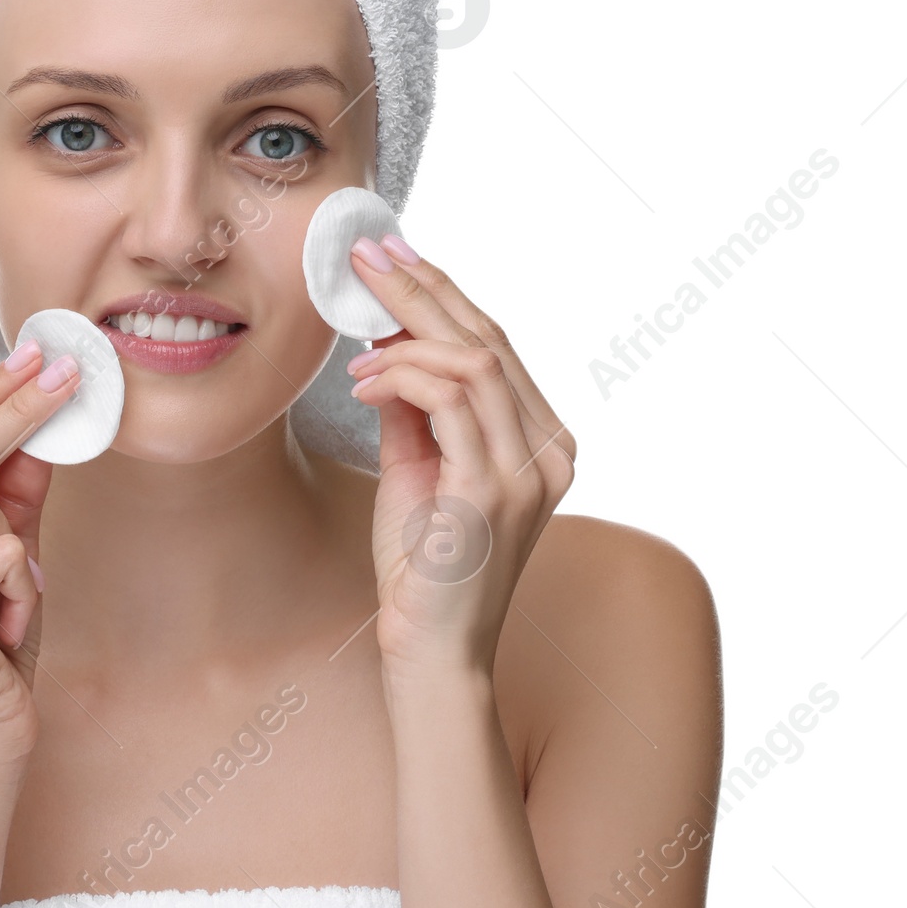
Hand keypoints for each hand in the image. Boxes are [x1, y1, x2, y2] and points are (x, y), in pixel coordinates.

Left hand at [344, 234, 576, 682]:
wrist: (430, 651)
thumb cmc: (422, 568)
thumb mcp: (418, 469)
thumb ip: (415, 409)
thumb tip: (387, 346)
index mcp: (541, 442)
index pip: (496, 345)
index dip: (444, 293)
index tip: (394, 257)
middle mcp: (549, 451)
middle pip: (488, 340)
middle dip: (422, 289)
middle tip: (367, 256)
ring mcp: (528, 472)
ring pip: (473, 362)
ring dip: (404, 340)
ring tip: (357, 346)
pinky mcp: (493, 491)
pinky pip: (450, 401)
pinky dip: (402, 379)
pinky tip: (363, 385)